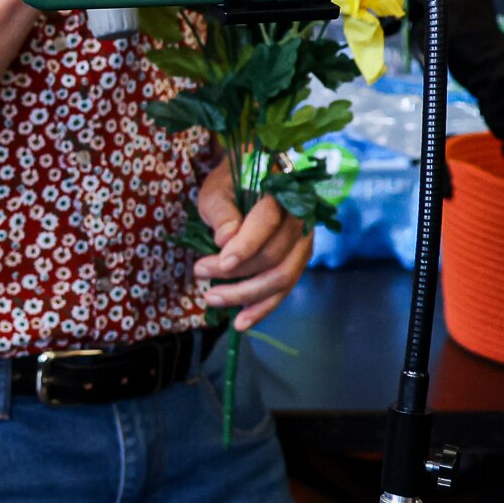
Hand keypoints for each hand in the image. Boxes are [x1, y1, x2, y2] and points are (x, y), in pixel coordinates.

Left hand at [194, 162, 309, 330]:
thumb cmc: (232, 183)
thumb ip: (221, 210)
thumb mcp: (217, 188)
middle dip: (237, 273)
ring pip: (282, 278)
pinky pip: (284, 289)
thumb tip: (226, 239)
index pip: (268, 222)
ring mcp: (304, 242)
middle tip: (200, 272)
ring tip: (212, 299)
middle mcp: (301, 219)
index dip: (246, 246)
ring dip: (247, 295)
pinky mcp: (298, 261)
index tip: (221, 263)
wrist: (254, 180)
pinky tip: (241, 322)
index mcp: (282, 193)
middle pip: (274, 256)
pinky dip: (263, 308)